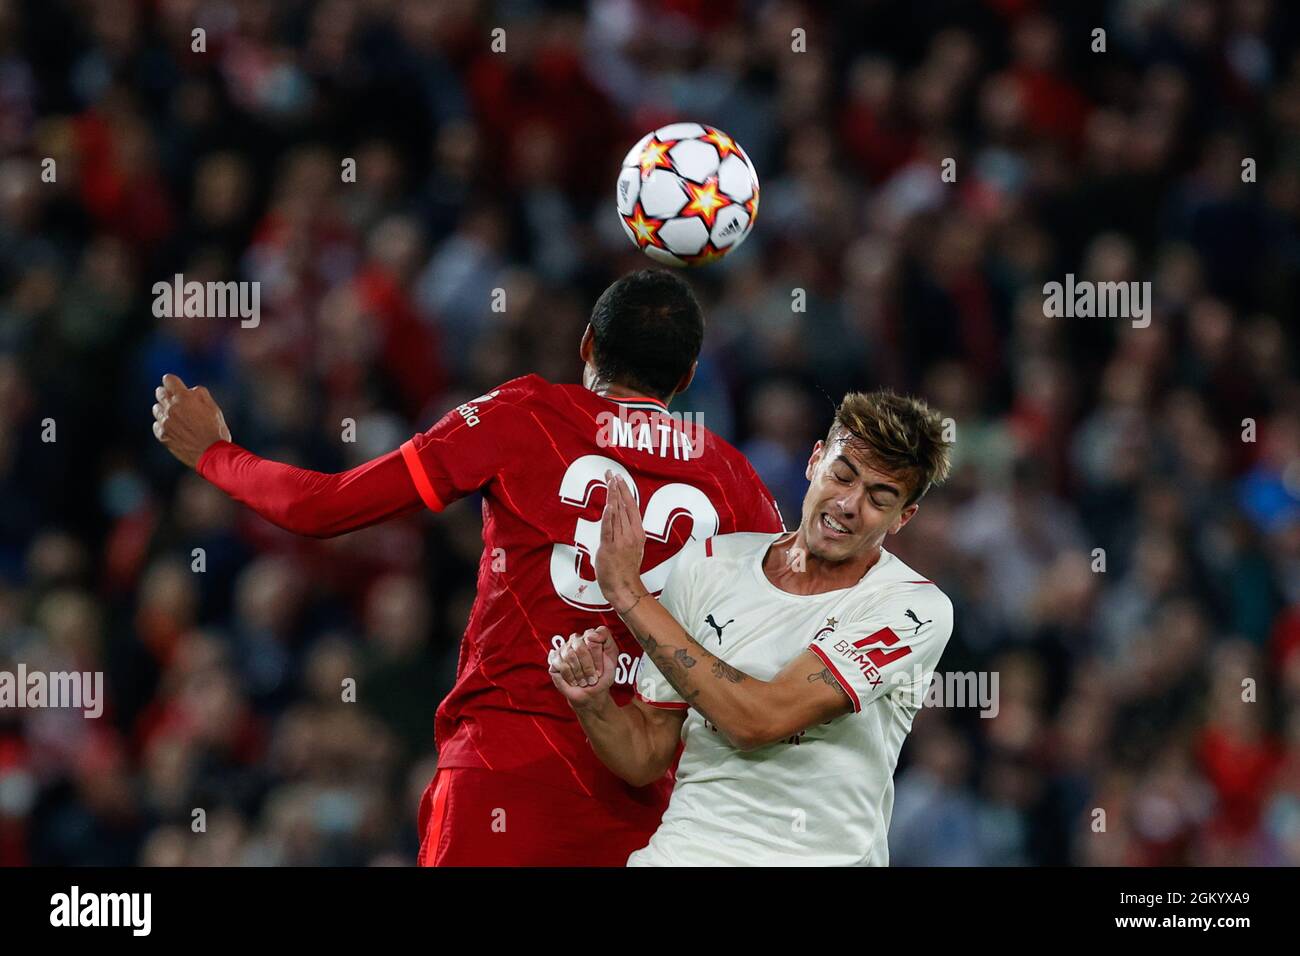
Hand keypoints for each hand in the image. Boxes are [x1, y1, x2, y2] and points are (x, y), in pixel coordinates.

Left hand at [152, 374, 231, 467]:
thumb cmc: (216, 431)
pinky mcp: (162, 435)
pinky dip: (163, 424)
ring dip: (164, 409)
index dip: (172, 381)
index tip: (174, 385)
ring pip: (157, 408)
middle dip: (167, 394)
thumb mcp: (214, 408)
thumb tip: (190, 390)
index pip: (168, 380)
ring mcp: (165, 422)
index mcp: (185, 398)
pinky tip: (174, 429)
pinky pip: (156, 424)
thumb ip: (200, 394)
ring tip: (176, 417)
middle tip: (175, 401)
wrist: (211, 454)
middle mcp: (171, 408)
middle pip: (159, 392)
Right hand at [548, 627, 617, 708]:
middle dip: (588, 667)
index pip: (592, 637)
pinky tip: (575, 682)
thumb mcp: (612, 654)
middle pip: (580, 647)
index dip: (597, 657)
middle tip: (593, 679)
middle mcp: (576, 639)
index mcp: (590, 635)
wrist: (592, 693)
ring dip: (580, 673)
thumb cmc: (603, 674)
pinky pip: (561, 665)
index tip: (600, 671)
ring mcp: (564, 648)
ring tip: (584, 682)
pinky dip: (570, 677)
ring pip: (570, 656)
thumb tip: (590, 635)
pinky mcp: (554, 659)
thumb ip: (606, 637)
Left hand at [595, 472, 646, 612]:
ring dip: (612, 496)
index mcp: (638, 532)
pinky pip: (608, 530)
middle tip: (612, 473)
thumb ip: (627, 531)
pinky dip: (608, 517)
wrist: (623, 587)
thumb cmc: (626, 569)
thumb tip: (619, 518)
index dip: (625, 491)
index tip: (620, 478)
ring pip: (616, 514)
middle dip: (617, 488)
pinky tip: (608, 505)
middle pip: (624, 506)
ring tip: (609, 482)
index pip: (631, 506)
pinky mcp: (609, 548)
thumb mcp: (633, 546)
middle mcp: (630, 534)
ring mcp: (620, 541)